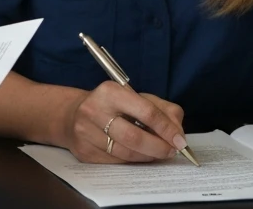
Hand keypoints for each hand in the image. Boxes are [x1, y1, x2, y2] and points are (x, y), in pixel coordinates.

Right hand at [64, 81, 186, 163]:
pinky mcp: (83, 152)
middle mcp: (94, 110)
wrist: (72, 114)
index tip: (180, 141)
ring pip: (126, 153)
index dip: (166, 129)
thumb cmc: (112, 106)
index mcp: (110, 92)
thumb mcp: (137, 98)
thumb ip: (162, 110)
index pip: (146, 112)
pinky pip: (116, 162)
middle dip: (158, 147)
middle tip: (171, 151)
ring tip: (157, 153)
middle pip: (135, 137)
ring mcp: (86, 133)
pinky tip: (138, 155)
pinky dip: (133, 161)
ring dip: (148, 156)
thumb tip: (178, 135)